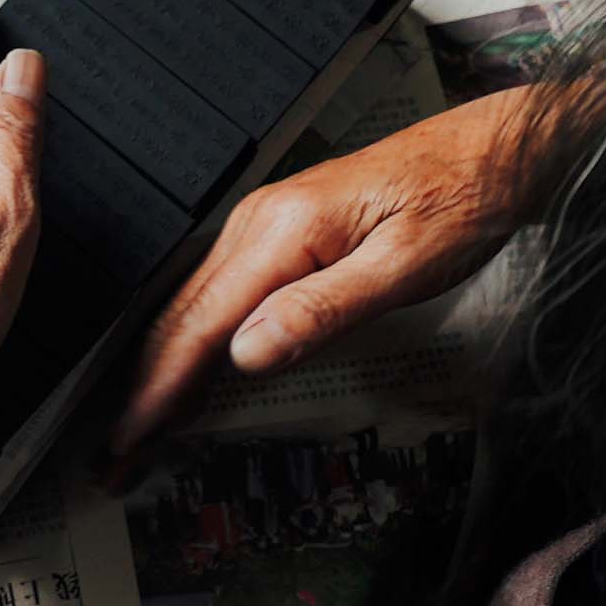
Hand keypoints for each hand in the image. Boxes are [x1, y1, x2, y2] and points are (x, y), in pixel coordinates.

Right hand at [103, 78, 584, 476]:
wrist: (490, 151)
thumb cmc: (462, 202)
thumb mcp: (404, 268)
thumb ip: (322, 311)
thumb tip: (246, 354)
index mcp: (284, 229)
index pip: (201, 325)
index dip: (158, 390)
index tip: (126, 440)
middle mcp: (259, 220)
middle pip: (179, 317)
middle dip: (143, 389)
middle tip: (114, 455)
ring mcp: (264, 222)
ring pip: (191, 306)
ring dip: (160, 368)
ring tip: (138, 426)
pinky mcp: (279, 230)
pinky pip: (218, 292)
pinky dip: (192, 340)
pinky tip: (185, 372)